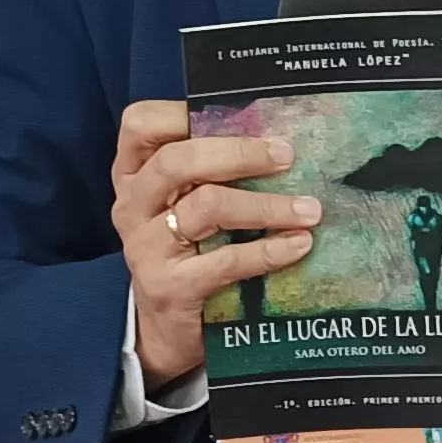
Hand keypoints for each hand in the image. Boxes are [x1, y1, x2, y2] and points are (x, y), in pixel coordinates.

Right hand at [112, 99, 320, 386]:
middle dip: (238, 153)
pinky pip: (225, 261)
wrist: (166, 330)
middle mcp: (133, 206)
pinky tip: (298, 244)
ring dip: (265, 205)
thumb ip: (213, 173)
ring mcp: (146, 247)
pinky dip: (268, 250)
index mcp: (134, 175)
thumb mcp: (186, 206)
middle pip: (178, 162)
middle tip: (287, 155)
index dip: (182, 112)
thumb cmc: (188, 253)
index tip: (239, 113)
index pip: (141, 125)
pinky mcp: (170, 287)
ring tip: (308, 209)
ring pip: (206, 207)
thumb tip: (280, 138)